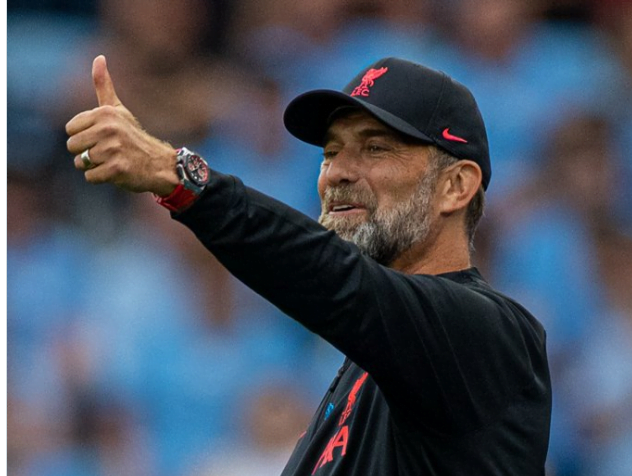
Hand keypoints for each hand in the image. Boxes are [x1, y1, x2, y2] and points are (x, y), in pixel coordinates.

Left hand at [66, 55, 178, 195]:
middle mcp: (109, 129)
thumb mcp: (118, 110)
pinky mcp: (117, 169)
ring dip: (94, 166)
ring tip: (112, 161)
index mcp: (105, 114)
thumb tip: (99, 57)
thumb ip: (104, 85)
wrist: (159, 164)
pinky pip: (91, 177)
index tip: (102, 137)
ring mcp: (113, 150)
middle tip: (107, 152)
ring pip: (81, 162)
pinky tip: (116, 172)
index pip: (70, 129)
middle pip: (73, 146)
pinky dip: (101, 178)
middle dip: (86, 153)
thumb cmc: (134, 137)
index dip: (83, 136)